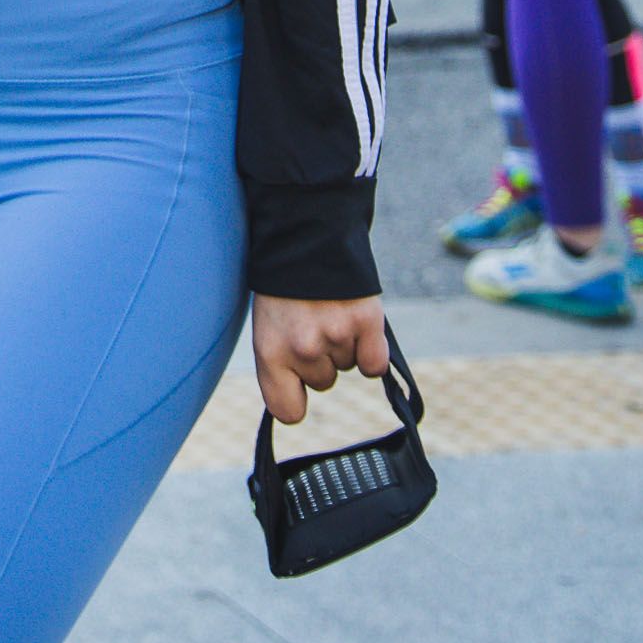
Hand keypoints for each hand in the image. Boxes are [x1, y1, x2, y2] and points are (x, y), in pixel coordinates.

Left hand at [251, 292, 388, 425]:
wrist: (305, 231)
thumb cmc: (282, 284)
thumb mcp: (267, 323)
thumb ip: (281, 363)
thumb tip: (295, 405)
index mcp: (270, 351)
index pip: (287, 411)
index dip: (295, 399)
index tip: (297, 389)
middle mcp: (303, 348)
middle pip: (323, 383)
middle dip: (321, 358)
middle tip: (312, 321)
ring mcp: (337, 335)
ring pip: (349, 367)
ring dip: (344, 345)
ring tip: (330, 309)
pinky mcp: (367, 322)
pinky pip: (374, 364)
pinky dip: (371, 349)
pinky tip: (358, 324)